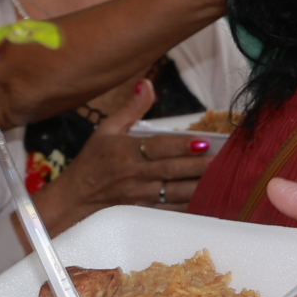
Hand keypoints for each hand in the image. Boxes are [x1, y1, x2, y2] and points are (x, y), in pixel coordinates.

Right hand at [42, 82, 216, 228]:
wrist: (74, 199)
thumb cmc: (92, 162)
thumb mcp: (106, 129)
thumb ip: (131, 108)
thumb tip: (146, 84)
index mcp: (126, 152)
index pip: (158, 148)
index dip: (180, 146)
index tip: (202, 142)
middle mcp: (135, 176)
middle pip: (171, 170)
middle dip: (198, 166)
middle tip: (221, 160)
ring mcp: (140, 197)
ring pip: (175, 192)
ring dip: (198, 185)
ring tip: (220, 178)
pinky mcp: (144, 212)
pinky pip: (171, 210)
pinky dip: (189, 205)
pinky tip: (207, 198)